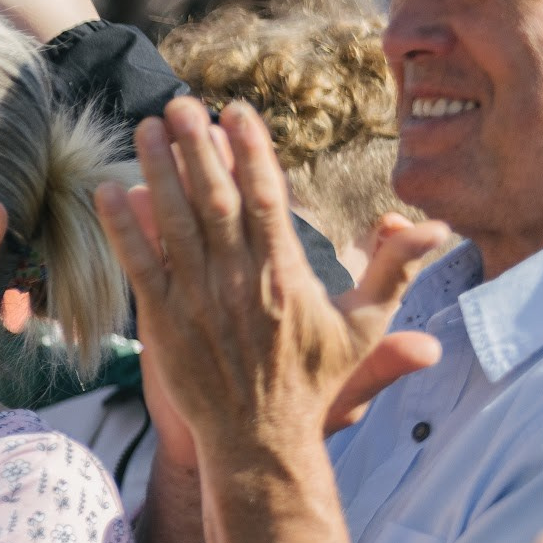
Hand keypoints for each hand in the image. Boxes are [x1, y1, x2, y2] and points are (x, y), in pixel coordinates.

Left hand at [96, 99, 451, 466]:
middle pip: (213, 198)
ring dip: (156, 171)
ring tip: (145, 128)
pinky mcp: (162, 322)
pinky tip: (107, 190)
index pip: (265, 197)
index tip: (236, 111)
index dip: (249, 149)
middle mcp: (239, 281)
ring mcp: (197, 301)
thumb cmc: (313, 380)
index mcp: (286, 274)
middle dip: (195, 146)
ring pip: (172, 222)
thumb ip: (395, 269)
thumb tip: (435, 226)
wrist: (261, 439)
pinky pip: (138, 265)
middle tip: (180, 103)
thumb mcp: (365, 326)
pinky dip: (122, 227)